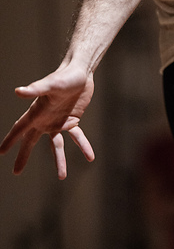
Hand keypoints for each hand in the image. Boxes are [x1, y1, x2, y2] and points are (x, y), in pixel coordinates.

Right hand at [0, 64, 94, 179]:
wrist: (81, 72)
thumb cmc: (64, 76)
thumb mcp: (50, 84)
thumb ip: (35, 89)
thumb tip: (18, 91)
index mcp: (36, 112)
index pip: (20, 128)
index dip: (10, 140)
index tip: (1, 152)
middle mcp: (45, 119)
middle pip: (31, 141)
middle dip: (23, 155)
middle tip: (16, 172)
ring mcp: (58, 121)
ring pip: (56, 145)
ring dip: (59, 160)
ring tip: (62, 177)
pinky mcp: (72, 120)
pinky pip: (77, 137)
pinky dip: (83, 146)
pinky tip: (90, 157)